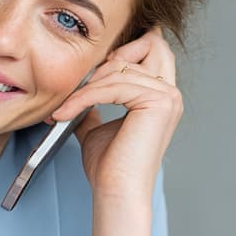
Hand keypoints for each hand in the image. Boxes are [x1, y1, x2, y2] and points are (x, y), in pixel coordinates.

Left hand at [48, 28, 182, 235]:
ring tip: (64, 107)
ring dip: (86, 86)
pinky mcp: (158, 102)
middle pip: (149, 44)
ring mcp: (168, 97)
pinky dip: (84, 97)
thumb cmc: (109, 167)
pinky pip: (113, 86)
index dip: (126, 47)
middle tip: (82, 82)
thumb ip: (94, 105)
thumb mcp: (97, 126)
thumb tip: (78, 94)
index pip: (153, 50)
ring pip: (120, 70)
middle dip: (112, 56)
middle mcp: (170, 93)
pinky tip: (66, 112)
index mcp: (161, 97)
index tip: (93, 61)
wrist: (115, 191)